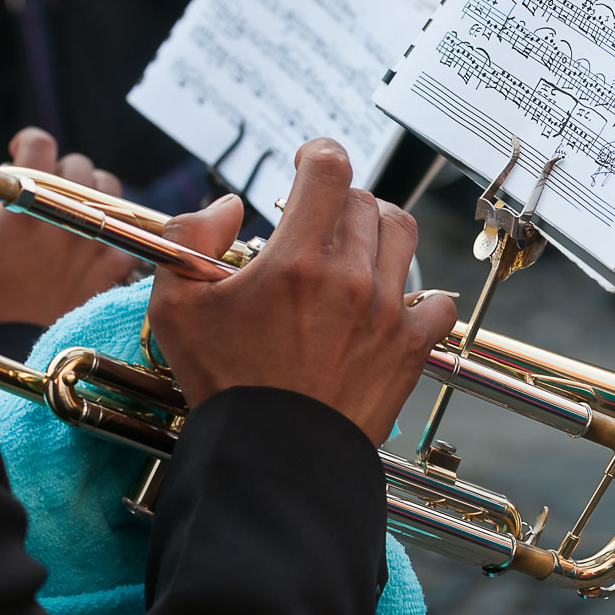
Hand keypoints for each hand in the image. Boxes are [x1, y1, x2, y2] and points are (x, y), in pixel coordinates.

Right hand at [0, 128, 136, 334]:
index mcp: (24, 204)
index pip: (41, 144)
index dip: (28, 141)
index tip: (19, 150)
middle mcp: (62, 221)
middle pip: (80, 166)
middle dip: (60, 170)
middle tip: (45, 187)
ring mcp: (89, 247)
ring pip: (110, 192)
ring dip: (92, 194)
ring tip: (72, 209)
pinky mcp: (106, 274)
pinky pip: (126, 235)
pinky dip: (112, 235)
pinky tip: (90, 242)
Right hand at [148, 139, 456, 445]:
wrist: (272, 461)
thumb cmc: (226, 388)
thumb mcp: (176, 307)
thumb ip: (190, 238)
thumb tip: (230, 206)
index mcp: (297, 260)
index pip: (329, 169)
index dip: (318, 153)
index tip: (308, 162)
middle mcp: (351, 278)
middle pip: (363, 200)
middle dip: (336, 202)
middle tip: (314, 226)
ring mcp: (388, 312)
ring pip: (401, 234)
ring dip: (377, 231)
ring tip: (353, 252)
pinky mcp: (411, 347)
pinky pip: (438, 302)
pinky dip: (420, 296)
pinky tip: (391, 304)